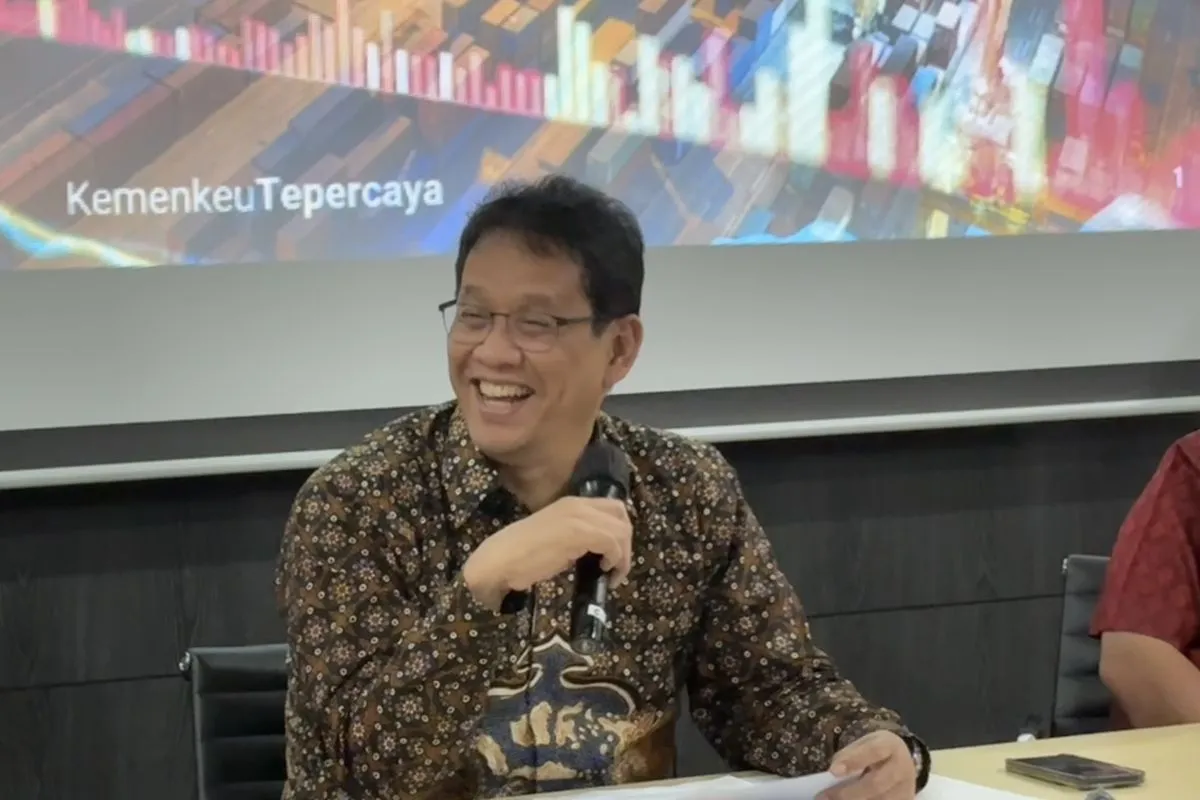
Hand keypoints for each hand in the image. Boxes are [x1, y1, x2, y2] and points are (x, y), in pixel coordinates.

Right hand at [463, 496, 632, 608]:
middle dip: (625, 542)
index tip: (613, 555)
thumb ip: (577, 538)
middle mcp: (577, 504)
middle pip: (621, 515)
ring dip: (623, 555)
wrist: (499, 561)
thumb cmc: (522, 556)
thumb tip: (598, 552)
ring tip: (611, 574)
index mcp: (571, 504)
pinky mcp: (579, 532)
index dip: (619, 531)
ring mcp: (578, 516)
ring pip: (621, 529)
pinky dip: (616, 560)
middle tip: (616, 566)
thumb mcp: (556, 539)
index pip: (612, 507)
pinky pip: (612, 542)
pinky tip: (603, 571)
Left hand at [818, 731, 916, 799]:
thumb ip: (849, 755)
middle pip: (876, 784)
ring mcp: (905, 790)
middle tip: (825, 796)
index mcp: (890, 746)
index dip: (853, 761)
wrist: (903, 761)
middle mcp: (902, 768)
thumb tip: (833, 773)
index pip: (873, 752)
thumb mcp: (864, 744)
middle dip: (848, 793)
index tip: (833, 771)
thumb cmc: (877, 752)